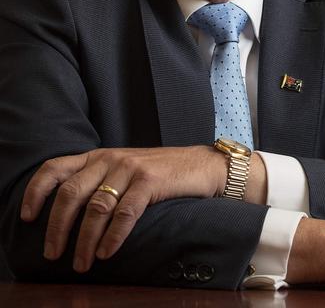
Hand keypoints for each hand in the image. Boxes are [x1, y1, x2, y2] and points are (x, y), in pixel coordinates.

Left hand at [20, 146, 225, 272]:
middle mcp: (109, 158)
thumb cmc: (158, 175)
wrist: (200, 165)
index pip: (55, 167)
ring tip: (82, 264)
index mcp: (98, 156)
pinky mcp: (150, 180)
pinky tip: (107, 253)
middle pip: (70, 193)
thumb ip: (97, 183)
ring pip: (96, 207)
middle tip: (52, 255)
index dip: (36, 191)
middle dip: (57, 228)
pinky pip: (124, 212)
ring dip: (85, 241)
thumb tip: (66, 217)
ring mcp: (130, 167)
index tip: (27, 217)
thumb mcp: (122, 171)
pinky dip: (112, 236)